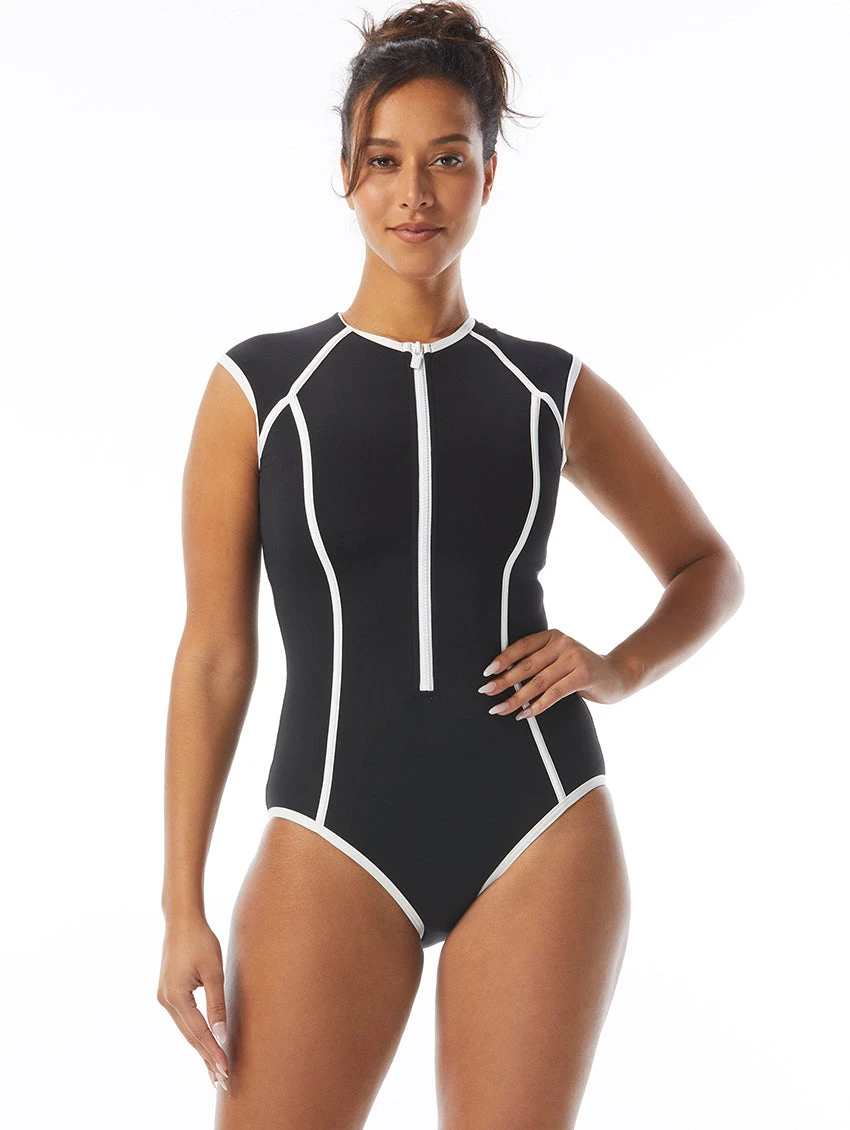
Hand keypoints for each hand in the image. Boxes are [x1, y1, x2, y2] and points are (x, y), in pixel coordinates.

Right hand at [157, 915, 229, 1091]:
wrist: (181, 920)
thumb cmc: (201, 941)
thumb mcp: (214, 971)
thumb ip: (217, 1004)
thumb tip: (221, 1035)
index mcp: (176, 997)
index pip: (199, 1032)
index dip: (213, 1053)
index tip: (225, 1071)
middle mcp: (166, 1001)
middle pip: (190, 1036)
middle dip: (207, 1058)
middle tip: (222, 1080)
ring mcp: (164, 998)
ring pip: (186, 1030)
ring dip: (201, 1048)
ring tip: (215, 1069)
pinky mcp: (168, 993)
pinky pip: (183, 1020)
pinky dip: (195, 1033)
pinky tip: (205, 1044)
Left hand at [478, 629, 631, 716]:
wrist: (617, 675)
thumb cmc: (581, 669)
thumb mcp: (560, 659)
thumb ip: (540, 662)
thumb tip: (504, 678)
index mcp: (553, 636)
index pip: (522, 646)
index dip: (503, 659)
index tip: (486, 672)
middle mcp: (562, 643)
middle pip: (526, 665)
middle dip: (503, 681)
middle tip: (486, 692)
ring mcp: (574, 658)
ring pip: (538, 682)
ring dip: (516, 698)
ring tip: (500, 709)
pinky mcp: (583, 675)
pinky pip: (554, 693)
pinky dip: (537, 706)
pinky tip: (524, 714)